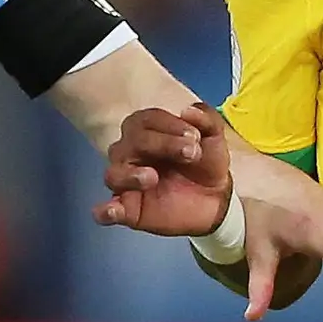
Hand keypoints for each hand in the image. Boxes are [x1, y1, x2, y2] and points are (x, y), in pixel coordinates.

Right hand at [94, 103, 234, 238]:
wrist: (217, 198)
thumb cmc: (206, 162)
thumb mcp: (214, 136)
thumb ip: (206, 119)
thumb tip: (188, 110)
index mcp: (147, 130)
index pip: (146, 120)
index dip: (170, 125)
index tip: (195, 136)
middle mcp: (130, 153)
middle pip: (132, 143)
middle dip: (163, 144)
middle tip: (191, 153)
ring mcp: (127, 183)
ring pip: (114, 174)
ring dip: (131, 174)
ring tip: (152, 177)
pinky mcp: (129, 210)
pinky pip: (106, 211)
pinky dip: (106, 211)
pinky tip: (115, 210)